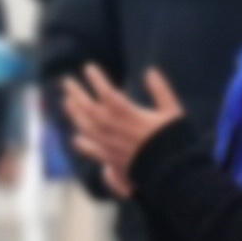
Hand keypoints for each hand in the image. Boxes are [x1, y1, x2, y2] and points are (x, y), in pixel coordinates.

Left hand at [63, 64, 187, 185]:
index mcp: (133, 117)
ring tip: (67, 102)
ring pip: (88, 129)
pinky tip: (76, 138)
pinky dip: (84, 144)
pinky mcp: (114, 160)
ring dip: (76, 114)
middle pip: (91, 110)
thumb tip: (150, 71)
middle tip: (66, 81)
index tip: (88, 67)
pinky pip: (94, 150)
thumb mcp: (173, 112)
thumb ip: (161, 91)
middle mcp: (118, 131)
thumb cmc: (175, 140)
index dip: (97, 81)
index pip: (108, 95)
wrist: (174, 173)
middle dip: (78, 94)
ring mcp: (113, 146)